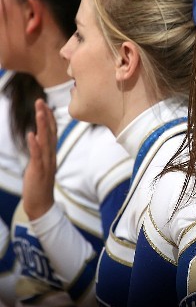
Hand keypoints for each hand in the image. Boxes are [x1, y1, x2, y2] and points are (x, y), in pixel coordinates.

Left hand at [22, 99, 57, 219]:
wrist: (41, 205)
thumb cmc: (39, 186)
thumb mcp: (40, 165)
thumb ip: (40, 152)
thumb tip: (37, 139)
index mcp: (51, 154)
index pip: (52, 133)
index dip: (49, 119)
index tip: (45, 105)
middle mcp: (50, 156)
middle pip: (50, 133)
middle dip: (45, 117)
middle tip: (41, 101)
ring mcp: (46, 163)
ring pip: (45, 141)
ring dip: (42, 126)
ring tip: (39, 112)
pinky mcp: (39, 171)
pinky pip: (37, 156)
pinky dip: (34, 145)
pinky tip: (31, 135)